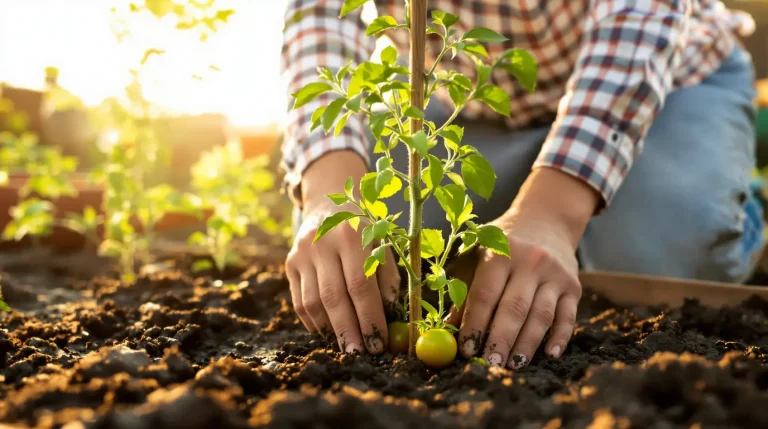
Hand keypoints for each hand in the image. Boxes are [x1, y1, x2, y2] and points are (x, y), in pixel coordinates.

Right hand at [286, 151, 400, 353]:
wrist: (329, 204)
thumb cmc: (366, 231)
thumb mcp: (383, 244)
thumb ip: (388, 278)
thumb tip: (391, 317)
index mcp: (351, 234)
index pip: (360, 285)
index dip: (370, 318)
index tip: (379, 343)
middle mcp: (322, 241)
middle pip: (333, 297)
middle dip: (348, 330)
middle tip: (359, 354)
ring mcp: (301, 252)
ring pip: (313, 302)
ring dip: (330, 330)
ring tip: (346, 346)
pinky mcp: (289, 263)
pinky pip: (300, 301)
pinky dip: (314, 322)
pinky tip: (328, 332)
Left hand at [454, 168, 598, 367]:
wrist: (546, 219)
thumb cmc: (502, 242)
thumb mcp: (477, 253)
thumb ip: (463, 286)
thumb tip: (449, 326)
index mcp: (500, 252)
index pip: (485, 294)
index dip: (474, 324)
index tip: (467, 350)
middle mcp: (530, 261)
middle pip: (514, 308)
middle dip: (500, 339)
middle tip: (490, 364)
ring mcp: (555, 274)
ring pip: (541, 315)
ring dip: (527, 344)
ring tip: (514, 365)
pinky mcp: (573, 285)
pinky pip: (568, 316)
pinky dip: (560, 337)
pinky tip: (549, 354)